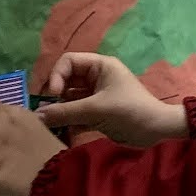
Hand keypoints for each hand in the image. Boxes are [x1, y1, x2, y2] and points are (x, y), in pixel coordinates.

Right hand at [36, 52, 187, 148]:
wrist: (158, 132)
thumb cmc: (130, 111)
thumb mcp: (97, 110)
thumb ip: (66, 112)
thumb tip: (37, 116)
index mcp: (100, 66)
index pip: (68, 62)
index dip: (56, 76)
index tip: (53, 95)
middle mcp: (96, 78)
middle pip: (65, 81)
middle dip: (54, 97)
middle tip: (44, 112)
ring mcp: (96, 97)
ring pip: (70, 100)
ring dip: (60, 112)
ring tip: (49, 126)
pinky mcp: (98, 115)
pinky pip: (77, 115)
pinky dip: (69, 123)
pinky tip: (60, 134)